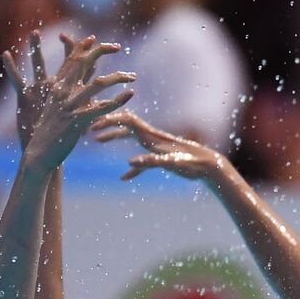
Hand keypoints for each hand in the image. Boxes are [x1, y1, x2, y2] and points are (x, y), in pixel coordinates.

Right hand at [5, 34, 134, 171]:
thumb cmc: (49, 131)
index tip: (94, 38)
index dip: (82, 46)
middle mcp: (63, 91)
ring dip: (118, 77)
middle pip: (83, 62)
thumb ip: (65, 95)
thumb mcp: (55, 108)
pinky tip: (130, 95)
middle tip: (117, 46)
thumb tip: (77, 89)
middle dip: (100, 51)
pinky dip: (118, 100)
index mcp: (57, 87)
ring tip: (132, 76)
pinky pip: (102, 108)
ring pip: (98, 84)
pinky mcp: (78, 120)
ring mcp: (70, 105)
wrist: (40, 151)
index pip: (70, 60)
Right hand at [90, 109, 228, 181]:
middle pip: (124, 124)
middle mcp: (152, 137)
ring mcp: (156, 146)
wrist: (210, 166)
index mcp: (152, 137)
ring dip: (114, 137)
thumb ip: (151, 162)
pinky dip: (133, 167)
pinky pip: (142, 160)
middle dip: (106, 123)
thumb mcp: (171, 163)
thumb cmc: (193, 163)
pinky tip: (124, 177)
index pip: (127, 121)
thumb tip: (130, 163)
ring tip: (98, 141)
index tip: (94, 125)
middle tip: (89, 128)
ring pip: (130, 138)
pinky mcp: (161, 157)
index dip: (110, 120)